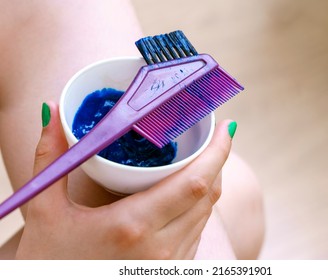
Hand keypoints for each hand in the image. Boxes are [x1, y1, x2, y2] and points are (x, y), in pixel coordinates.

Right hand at [16, 102, 232, 258]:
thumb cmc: (48, 261)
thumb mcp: (43, 210)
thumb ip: (50, 158)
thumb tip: (53, 112)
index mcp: (132, 226)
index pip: (194, 182)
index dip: (217, 152)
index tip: (225, 128)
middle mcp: (161, 247)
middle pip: (208, 194)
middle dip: (216, 160)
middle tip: (213, 135)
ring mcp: (169, 264)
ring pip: (205, 214)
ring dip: (209, 182)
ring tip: (201, 157)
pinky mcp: (171, 272)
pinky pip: (196, 231)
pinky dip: (198, 206)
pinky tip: (186, 191)